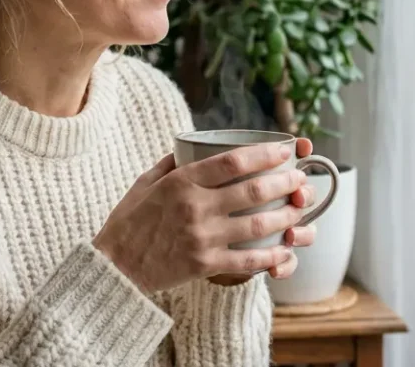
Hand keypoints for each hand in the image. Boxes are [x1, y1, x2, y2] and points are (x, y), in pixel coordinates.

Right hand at [92, 141, 316, 294]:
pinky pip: (247, 260)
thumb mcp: (144, 183)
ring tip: (299, 210)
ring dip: (286, 217)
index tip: (283, 151)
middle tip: (299, 179)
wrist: (115, 268)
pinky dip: (271, 256)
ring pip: (258, 225)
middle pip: (253, 191)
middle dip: (284, 183)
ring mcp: (203, 237)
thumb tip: (190, 146)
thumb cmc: (128, 223)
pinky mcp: (205, 264)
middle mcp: (195, 207)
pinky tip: (285, 250)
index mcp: (181, 182)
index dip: (263, 155)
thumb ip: (171, 164)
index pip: (232, 161)